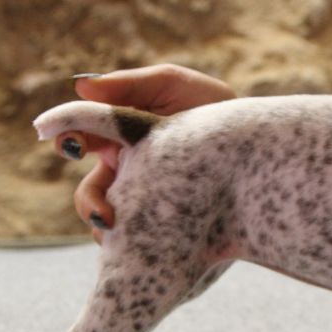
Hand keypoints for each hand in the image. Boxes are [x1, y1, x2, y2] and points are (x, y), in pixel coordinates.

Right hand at [56, 65, 235, 241]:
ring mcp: (148, 206)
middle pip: (92, 195)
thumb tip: (79, 85)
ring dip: (113, 233)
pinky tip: (154, 245)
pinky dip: (138, 247)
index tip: (75, 146)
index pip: (81, 144)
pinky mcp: (170, 232)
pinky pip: (141, 247)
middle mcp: (130, 175)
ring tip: (129, 235)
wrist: (261, 143)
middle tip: (103, 213)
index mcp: (122, 139)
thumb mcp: (173, 87)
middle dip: (90, 204)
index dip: (70, 144)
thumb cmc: (212, 107)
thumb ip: (128, 85)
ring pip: (112, 228)